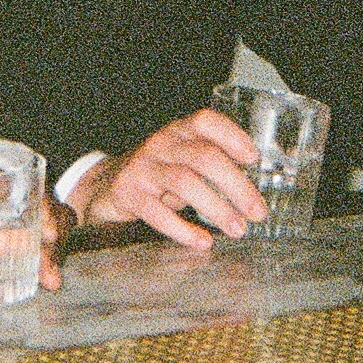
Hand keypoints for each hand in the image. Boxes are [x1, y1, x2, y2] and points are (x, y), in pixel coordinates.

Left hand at [0, 161, 71, 292]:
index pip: (22, 177)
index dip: (40, 201)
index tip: (45, 231)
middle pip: (42, 204)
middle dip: (55, 234)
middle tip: (50, 272)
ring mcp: (2, 214)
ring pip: (43, 224)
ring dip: (52, 250)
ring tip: (51, 281)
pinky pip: (29, 245)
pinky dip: (39, 261)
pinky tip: (44, 282)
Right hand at [71, 108, 271, 248]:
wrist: (104, 187)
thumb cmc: (155, 174)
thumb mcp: (182, 161)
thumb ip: (211, 166)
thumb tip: (252, 192)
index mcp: (178, 132)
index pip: (205, 121)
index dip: (231, 136)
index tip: (253, 158)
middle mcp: (160, 145)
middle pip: (204, 157)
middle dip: (236, 185)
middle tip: (257, 212)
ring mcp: (142, 168)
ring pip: (185, 182)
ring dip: (217, 208)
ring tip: (238, 229)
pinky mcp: (128, 194)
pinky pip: (157, 212)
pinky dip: (183, 229)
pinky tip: (203, 242)